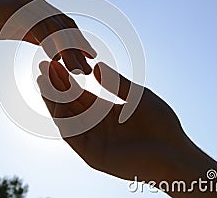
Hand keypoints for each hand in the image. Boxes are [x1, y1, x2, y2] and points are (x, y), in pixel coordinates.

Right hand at [0, 0, 95, 73]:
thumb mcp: (17, 29)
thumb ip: (35, 35)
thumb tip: (52, 50)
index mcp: (39, 8)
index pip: (65, 26)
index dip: (78, 43)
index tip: (87, 61)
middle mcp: (38, 3)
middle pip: (66, 26)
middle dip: (79, 49)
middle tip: (88, 69)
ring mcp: (28, 3)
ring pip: (55, 27)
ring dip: (68, 50)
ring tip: (76, 69)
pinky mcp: (17, 7)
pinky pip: (37, 26)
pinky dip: (48, 42)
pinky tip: (55, 58)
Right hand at [37, 60, 187, 181]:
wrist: (173, 153)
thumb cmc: (161, 124)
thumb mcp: (138, 96)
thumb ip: (116, 83)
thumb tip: (97, 66)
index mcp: (106, 112)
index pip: (80, 94)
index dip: (67, 79)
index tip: (55, 62)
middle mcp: (96, 125)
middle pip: (70, 103)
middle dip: (56, 86)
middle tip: (44, 66)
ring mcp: (93, 140)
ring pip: (67, 117)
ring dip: (54, 99)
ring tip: (43, 79)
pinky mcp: (92, 154)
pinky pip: (72, 134)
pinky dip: (61, 118)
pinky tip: (54, 101)